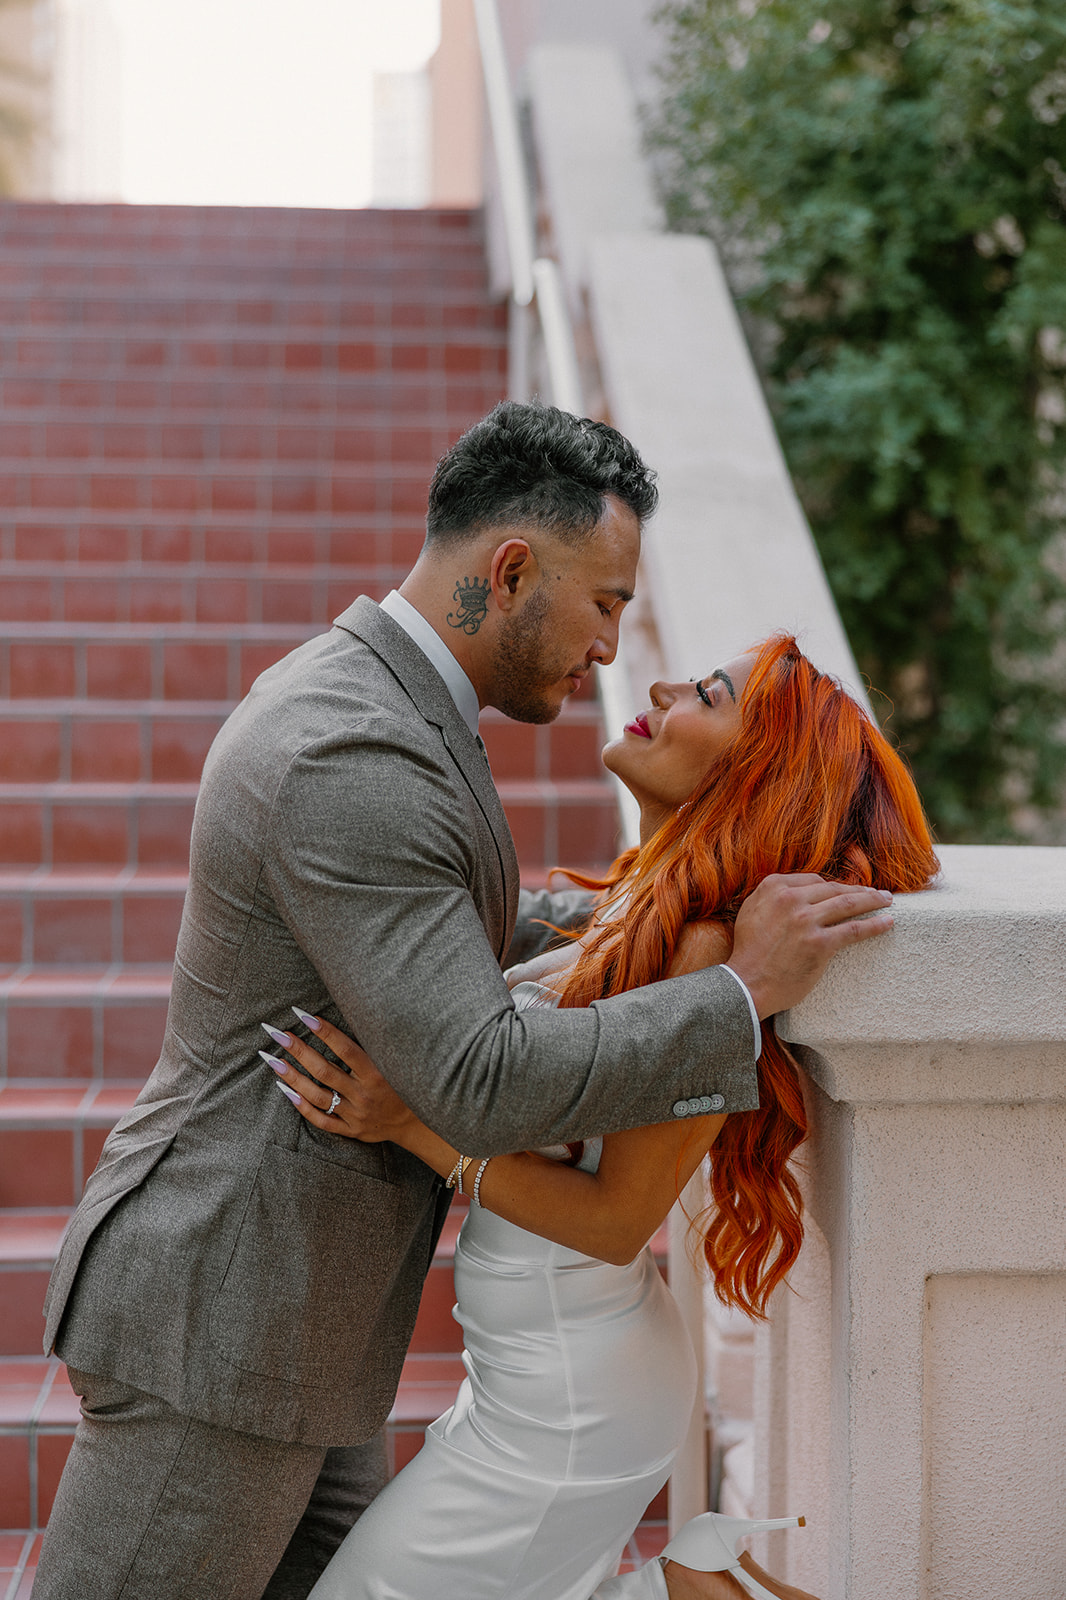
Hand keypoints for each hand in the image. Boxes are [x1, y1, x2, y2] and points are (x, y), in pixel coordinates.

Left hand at [263, 1013, 416, 1143]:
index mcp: (377, 1073)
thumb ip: (373, 1046)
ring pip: (318, 1096)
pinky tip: (285, 1091)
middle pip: (324, 1071)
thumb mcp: (394, 1062)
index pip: (345, 1049)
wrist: (415, 1123)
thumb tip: (349, 1018)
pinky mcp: (351, 1130)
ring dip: (293, 1077)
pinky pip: (322, 1120)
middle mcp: (364, 1094)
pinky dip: (302, 1107)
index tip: (302, 1015)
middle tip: (276, 1034)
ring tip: (273, 1061)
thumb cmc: (403, 1084)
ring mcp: (355, 1114)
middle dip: (298, 1050)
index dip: (324, 1031)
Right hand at [726, 873, 893, 1018]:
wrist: (746, 984)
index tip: (847, 891)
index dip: (834, 886)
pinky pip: (853, 930)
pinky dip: (874, 925)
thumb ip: (771, 895)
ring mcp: (806, 920)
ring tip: (887, 901)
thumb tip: (796, 890)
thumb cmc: (748, 952)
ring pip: (848, 904)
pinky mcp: (820, 943)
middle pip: (834, 889)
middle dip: (859, 889)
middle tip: (877, 893)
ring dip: (872, 901)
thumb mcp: (751, 910)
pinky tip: (887, 922)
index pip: (813, 880)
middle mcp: (790, 899)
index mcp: (773, 887)